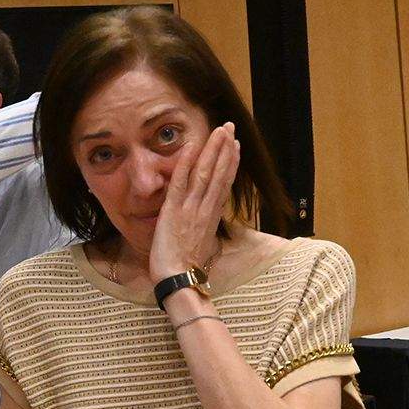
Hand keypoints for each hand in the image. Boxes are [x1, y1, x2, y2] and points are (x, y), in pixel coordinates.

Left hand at [149, 122, 239, 279]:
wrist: (178, 281)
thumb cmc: (185, 269)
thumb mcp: (200, 246)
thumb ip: (202, 229)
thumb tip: (205, 224)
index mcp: (210, 217)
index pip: (223, 184)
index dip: (230, 164)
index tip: (235, 146)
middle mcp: (204, 209)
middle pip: (218, 174)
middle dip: (225, 149)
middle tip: (230, 127)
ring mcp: (191, 209)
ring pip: (205, 173)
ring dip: (213, 150)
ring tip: (220, 131)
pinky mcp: (174, 211)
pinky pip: (180, 182)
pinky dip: (185, 163)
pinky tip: (192, 146)